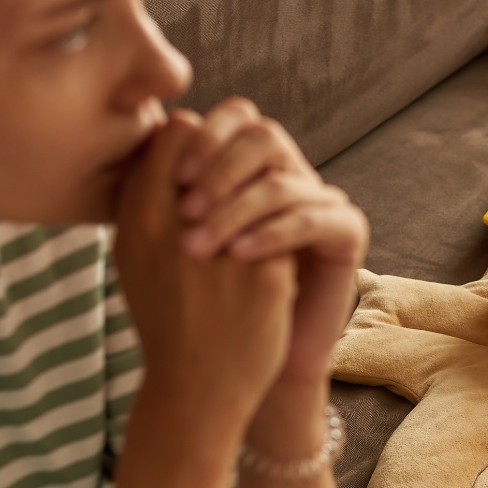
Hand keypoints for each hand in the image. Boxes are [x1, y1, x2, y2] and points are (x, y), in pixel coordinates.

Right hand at [113, 110, 298, 413]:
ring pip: (263, 178)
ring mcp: (223, 248)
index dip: (199, 138)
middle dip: (236, 153)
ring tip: (266, 207)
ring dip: (266, 187)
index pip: (176, 131)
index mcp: (139, 217)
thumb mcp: (133, 257)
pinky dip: (286, 230)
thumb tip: (164, 142)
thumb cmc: (166, 318)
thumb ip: (144, 201)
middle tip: (246, 173)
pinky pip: (288, 223)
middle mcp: (176, 226)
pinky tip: (284, 249)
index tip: (210, 161)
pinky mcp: (266, 274)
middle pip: (221, 145)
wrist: (195, 389)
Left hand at [174, 97, 369, 384]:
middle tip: (184, 207)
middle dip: (219, 165)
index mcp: (248, 169)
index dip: (202, 136)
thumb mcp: (169, 240)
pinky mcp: (345, 235)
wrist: (238, 370)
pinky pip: (312, 217)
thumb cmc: (196, 304)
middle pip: (262, 133)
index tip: (170, 175)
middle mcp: (288, 175)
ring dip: (236, 208)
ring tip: (200, 246)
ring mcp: (319, 202)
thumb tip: (143, 137)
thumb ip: (159, 188)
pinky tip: (238, 256)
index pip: (233, 117)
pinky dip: (271, 233)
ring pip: (282, 179)